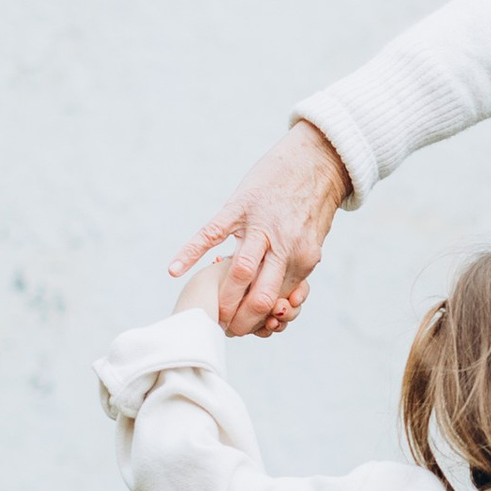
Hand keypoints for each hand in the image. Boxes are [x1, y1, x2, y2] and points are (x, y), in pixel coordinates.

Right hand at [169, 121, 351, 338]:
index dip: (258, 321)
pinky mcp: (239, 206)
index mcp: (303, 260)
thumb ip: (295, 270)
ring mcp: (260, 225)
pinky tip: (173, 270)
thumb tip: (278, 301)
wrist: (317, 161)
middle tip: (223, 328)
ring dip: (221, 299)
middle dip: (239, 321)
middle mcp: (284, 246)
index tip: (243, 329)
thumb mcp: (312, 243)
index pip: (276, 303)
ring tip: (207, 312)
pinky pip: (211, 233)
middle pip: (259, 298)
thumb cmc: (310, 207)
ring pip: (239, 273)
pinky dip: (189, 252)